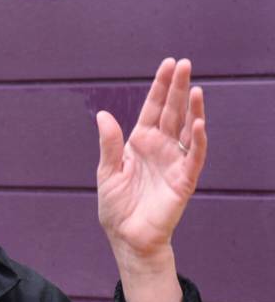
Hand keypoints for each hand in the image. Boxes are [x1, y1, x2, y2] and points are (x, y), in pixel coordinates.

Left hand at [95, 58, 205, 301]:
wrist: (126, 237)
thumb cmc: (116, 207)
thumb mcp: (107, 171)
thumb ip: (109, 144)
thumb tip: (104, 115)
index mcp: (140, 143)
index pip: (153, 109)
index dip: (160, 88)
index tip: (168, 65)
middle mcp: (160, 148)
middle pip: (171, 113)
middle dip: (178, 89)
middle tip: (184, 64)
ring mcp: (174, 162)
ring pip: (187, 129)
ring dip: (192, 110)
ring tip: (194, 88)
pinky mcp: (184, 180)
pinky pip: (193, 156)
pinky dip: (197, 140)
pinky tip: (197, 123)